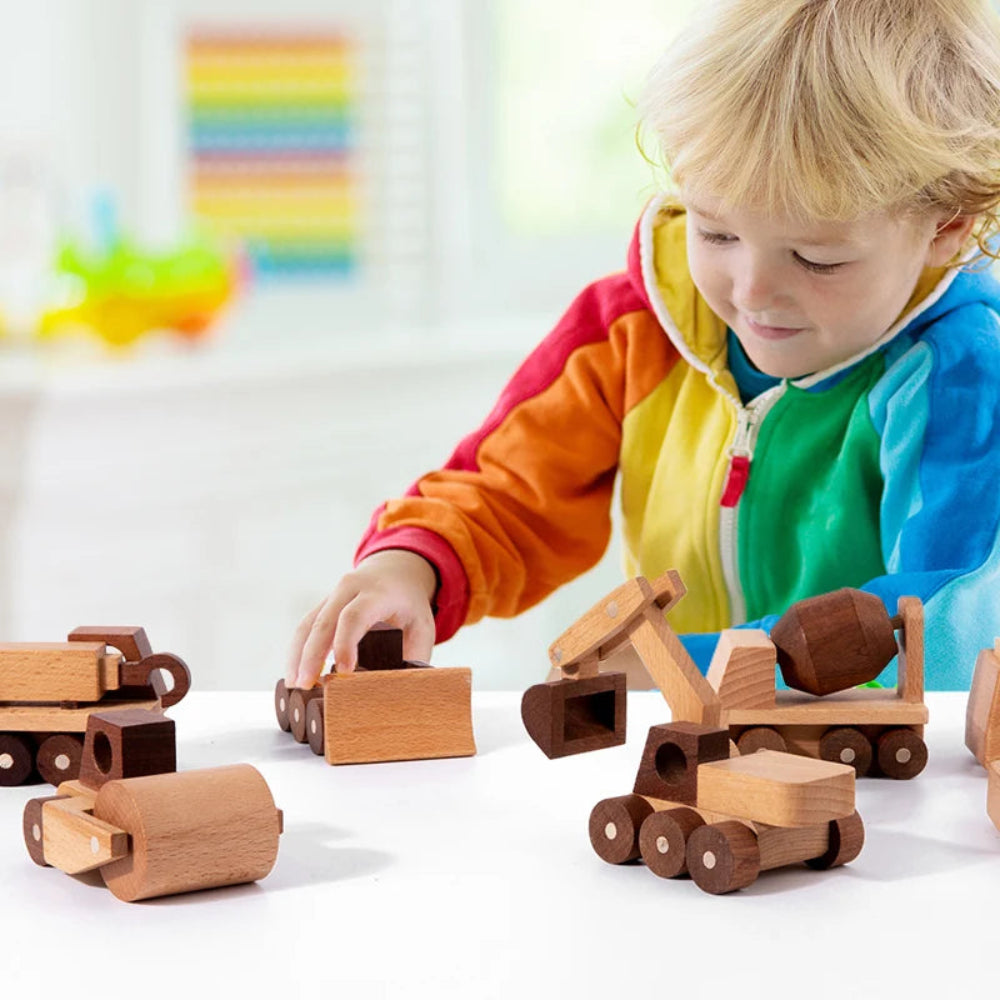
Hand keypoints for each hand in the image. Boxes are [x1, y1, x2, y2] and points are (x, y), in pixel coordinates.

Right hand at [286, 549, 437, 688]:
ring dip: (298, 656)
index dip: (346, 643)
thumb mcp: (422, 627)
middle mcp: (350, 588)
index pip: (355, 616)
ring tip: (295, 684)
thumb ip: (413, 656)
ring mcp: (332, 595)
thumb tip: (398, 689)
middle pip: (324, 621)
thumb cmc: (409, 605)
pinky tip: (296, 672)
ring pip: (308, 624)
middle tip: (306, 685)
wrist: (395, 572)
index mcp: (379, 592)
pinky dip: (297, 651)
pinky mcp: (322, 606)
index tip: (343, 671)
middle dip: (312, 655)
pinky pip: (305, 627)